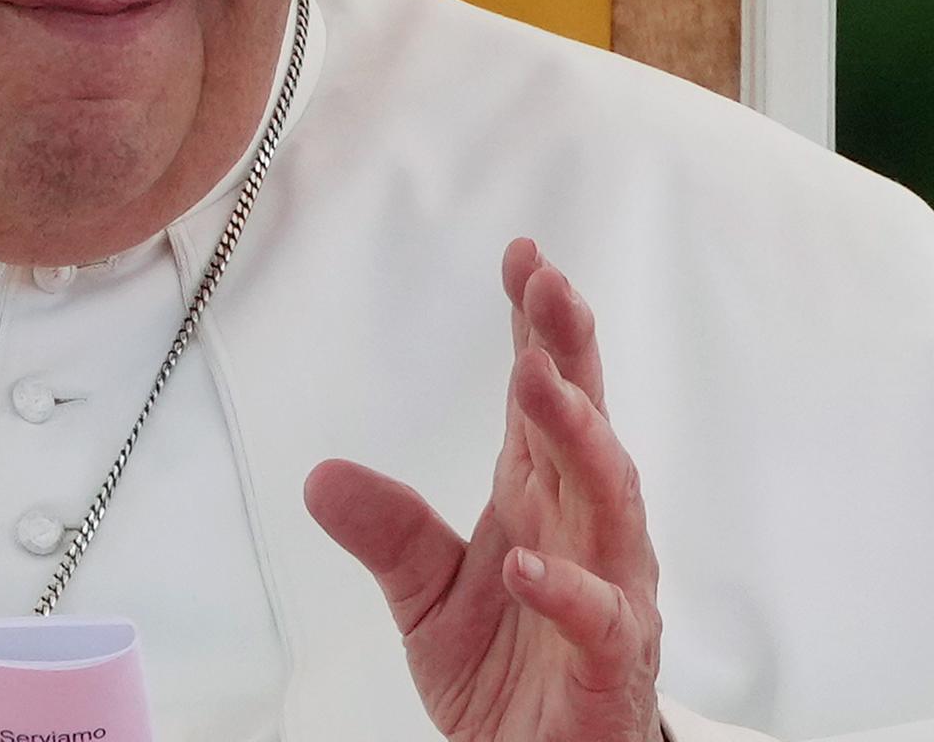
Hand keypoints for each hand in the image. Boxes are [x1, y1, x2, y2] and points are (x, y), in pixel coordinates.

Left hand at [304, 239, 662, 741]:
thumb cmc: (510, 675)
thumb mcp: (427, 597)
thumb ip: (388, 533)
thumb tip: (321, 475)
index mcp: (542, 502)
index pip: (546, 399)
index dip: (540, 328)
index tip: (525, 257)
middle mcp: (587, 533)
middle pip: (586, 427)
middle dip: (570, 353)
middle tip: (549, 288)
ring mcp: (611, 594)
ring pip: (612, 502)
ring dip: (580, 438)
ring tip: (543, 384)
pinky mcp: (610, 665)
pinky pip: (599, 619)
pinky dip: (566, 588)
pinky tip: (526, 562)